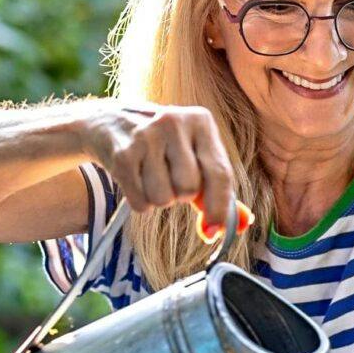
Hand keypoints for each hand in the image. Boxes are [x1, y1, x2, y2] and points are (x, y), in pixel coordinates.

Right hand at [81, 101, 252, 239]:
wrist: (109, 123)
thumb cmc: (162, 146)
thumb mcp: (194, 155)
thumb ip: (219, 189)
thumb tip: (244, 224)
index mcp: (200, 121)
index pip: (220, 173)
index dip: (220, 208)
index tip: (215, 231)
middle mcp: (174, 123)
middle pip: (189, 189)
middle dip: (180, 195)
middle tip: (169, 179)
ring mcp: (145, 136)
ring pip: (164, 199)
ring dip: (158, 199)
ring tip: (149, 177)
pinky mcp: (122, 154)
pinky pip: (140, 202)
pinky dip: (139, 202)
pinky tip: (134, 180)